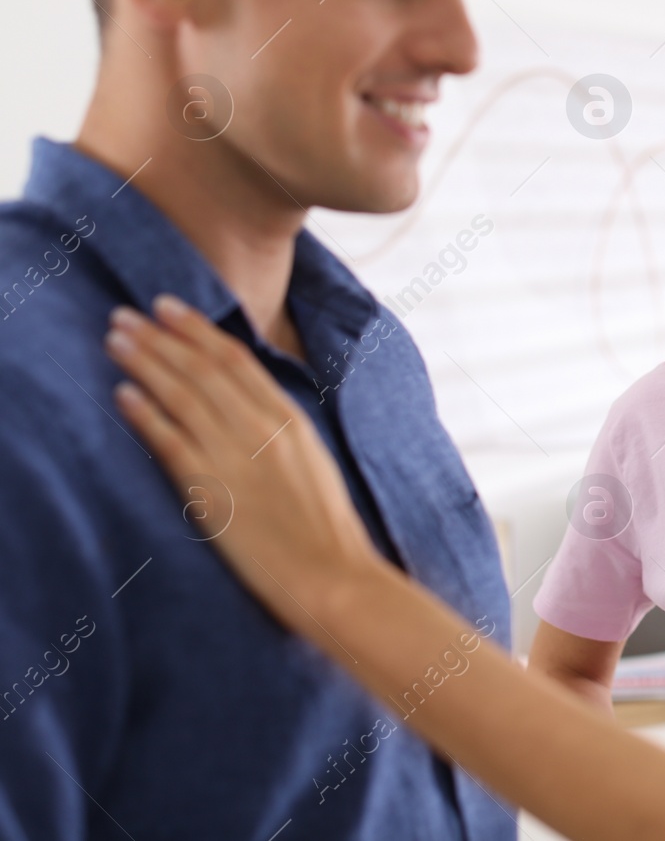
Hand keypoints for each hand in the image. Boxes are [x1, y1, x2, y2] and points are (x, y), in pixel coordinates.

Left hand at [105, 294, 382, 630]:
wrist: (332, 574)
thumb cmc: (326, 528)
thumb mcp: (312, 462)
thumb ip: (280, 431)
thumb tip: (249, 408)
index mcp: (290, 419)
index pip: (236, 359)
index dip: (198, 329)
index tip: (169, 307)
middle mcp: (262, 429)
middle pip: (203, 369)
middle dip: (161, 337)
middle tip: (126, 312)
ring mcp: (236, 457)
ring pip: (183, 396)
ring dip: (146, 362)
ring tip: (116, 338)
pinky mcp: (212, 490)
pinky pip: (171, 442)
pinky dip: (146, 414)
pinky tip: (123, 394)